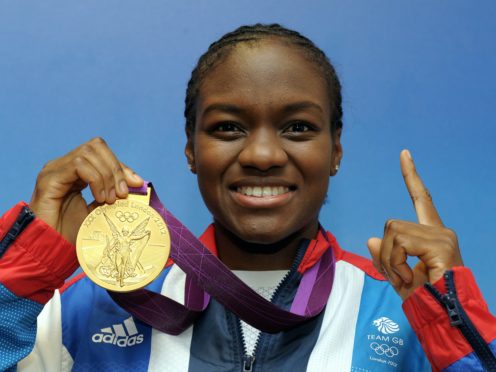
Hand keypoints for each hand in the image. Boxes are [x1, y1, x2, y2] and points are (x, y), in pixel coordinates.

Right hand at [29, 137, 143, 244]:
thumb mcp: (100, 211)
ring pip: (88, 153)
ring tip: (109, 199)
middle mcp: (64, 166)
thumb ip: (115, 195)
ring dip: (106, 176)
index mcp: (75, 172)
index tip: (137, 184)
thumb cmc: (72, 233)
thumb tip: (139, 185)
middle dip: (116, 169)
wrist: (51, 248)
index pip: (102, 154)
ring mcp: (54, 169)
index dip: (121, 167)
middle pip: (96, 146)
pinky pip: (78, 165)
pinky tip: (100, 198)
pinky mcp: (49, 178)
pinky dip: (95, 179)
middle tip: (122, 194)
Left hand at [367, 150, 462, 299]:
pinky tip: (410, 277)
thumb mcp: (398, 277)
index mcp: (431, 235)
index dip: (411, 177)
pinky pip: (398, 243)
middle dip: (386, 253)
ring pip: (392, 232)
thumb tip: (372, 239)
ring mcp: (442, 236)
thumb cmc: (426, 300)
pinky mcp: (440, 244)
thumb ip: (385, 258)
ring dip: (390, 260)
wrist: (446, 318)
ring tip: (406, 278)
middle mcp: (440, 231)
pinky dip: (395, 263)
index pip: (421, 199)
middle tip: (399, 276)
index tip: (404, 154)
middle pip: (391, 224)